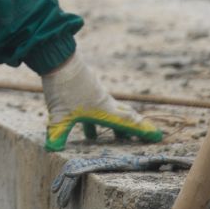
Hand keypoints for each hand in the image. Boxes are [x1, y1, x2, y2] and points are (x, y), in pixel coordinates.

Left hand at [40, 53, 163, 151]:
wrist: (60, 59)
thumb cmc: (64, 88)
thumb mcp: (60, 115)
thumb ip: (57, 133)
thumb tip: (52, 150)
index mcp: (104, 110)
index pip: (128, 124)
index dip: (143, 131)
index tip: (157, 136)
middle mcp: (104, 101)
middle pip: (123, 116)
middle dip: (131, 128)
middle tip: (137, 138)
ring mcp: (96, 93)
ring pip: (110, 111)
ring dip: (112, 124)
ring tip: (110, 137)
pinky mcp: (86, 87)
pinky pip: (97, 106)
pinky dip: (97, 116)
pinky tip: (86, 122)